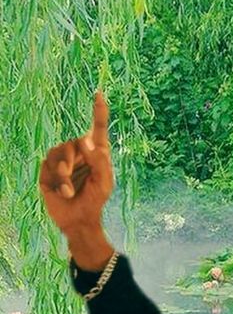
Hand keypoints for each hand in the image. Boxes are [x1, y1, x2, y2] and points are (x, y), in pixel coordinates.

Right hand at [39, 90, 113, 235]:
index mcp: (96, 153)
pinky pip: (48, 166)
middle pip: (73, 143)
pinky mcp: (48, 170)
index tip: (99, 93)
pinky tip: (64, 193)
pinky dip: (57, 181)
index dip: (98, 111)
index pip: (97, 128)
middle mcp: (78, 153)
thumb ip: (100, 161)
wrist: (78, 220)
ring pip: (58, 152)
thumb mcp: (104, 182)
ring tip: (69, 191)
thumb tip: (86, 140)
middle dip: (73, 161)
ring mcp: (61, 160)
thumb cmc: (95, 201)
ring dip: (64, 174)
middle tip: (73, 179)